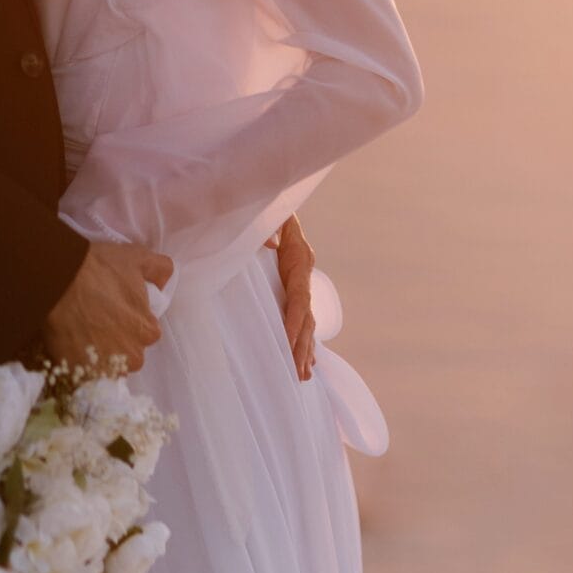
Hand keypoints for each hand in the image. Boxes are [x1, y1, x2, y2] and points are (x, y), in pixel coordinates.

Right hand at [40, 243, 173, 373]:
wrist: (55, 281)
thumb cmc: (96, 269)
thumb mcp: (136, 258)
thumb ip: (160, 269)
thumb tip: (163, 284)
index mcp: (147, 331)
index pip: (146, 332)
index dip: (132, 320)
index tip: (115, 309)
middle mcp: (131, 357)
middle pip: (129, 353)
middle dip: (118, 341)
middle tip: (97, 320)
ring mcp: (105, 368)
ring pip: (108, 367)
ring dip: (99, 355)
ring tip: (82, 332)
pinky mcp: (79, 374)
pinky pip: (84, 374)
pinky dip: (79, 364)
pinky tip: (71, 344)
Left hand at [266, 214, 315, 380]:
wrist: (272, 196)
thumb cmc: (266, 204)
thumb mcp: (268, 212)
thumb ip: (267, 227)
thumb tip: (268, 245)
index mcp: (299, 259)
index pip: (299, 297)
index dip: (295, 321)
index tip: (288, 342)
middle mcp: (303, 272)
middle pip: (306, 315)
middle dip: (303, 345)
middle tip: (299, 373)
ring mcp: (299, 280)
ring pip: (307, 320)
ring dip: (305, 348)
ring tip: (305, 375)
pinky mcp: (291, 284)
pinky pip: (300, 315)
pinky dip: (303, 337)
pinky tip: (304, 359)